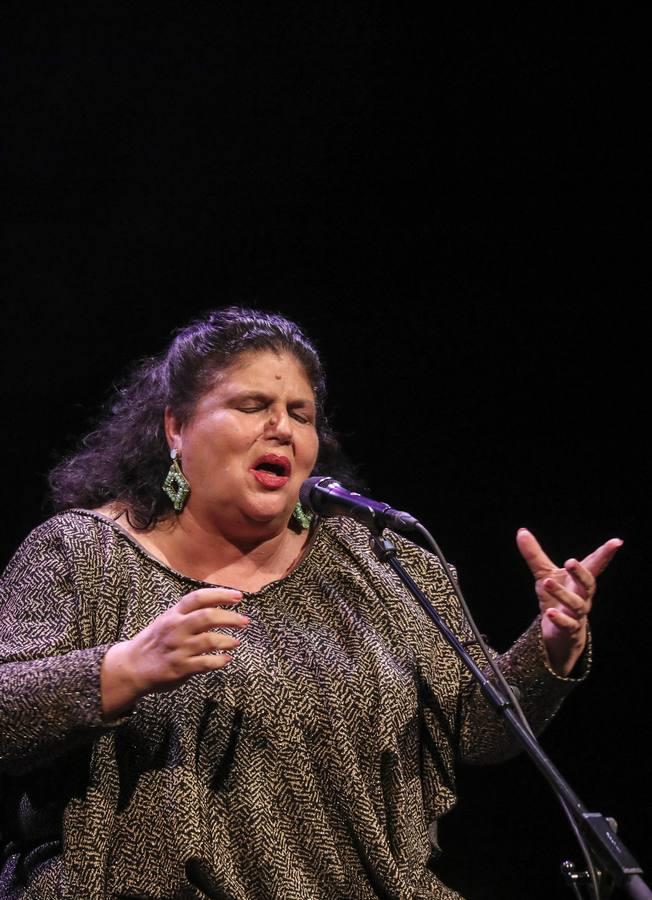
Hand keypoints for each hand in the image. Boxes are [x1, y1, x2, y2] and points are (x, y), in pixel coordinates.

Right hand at [101, 587, 248, 717]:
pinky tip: (226, 659)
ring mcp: (178, 649)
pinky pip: (206, 663)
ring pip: (210, 640)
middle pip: (207, 617)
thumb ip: (189, 613)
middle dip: (230, 618)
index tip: (238, 596)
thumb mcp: (167, 620)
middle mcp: (176, 629)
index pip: (199, 598)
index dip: (220, 594)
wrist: (132, 667)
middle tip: (244, 621)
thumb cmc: (155, 641)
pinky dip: (220, 660)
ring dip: (228, 640)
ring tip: (236, 642)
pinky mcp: (180, 668)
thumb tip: (219, 605)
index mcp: (173, 614)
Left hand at [516, 528, 622, 675]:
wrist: (559, 633)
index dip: (605, 554)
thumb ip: (534, 555)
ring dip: (562, 593)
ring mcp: (577, 613)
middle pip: (588, 584)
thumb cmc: (556, 599)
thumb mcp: (544, 574)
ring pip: (575, 603)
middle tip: (571, 561)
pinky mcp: (569, 629)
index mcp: (579, 580)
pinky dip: (559, 618)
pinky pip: (567, 624)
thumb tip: (522, 532)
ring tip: (546, 582)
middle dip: (581, 573)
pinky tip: (550, 612)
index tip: (616, 542)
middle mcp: (583, 596)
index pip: (594, 565)